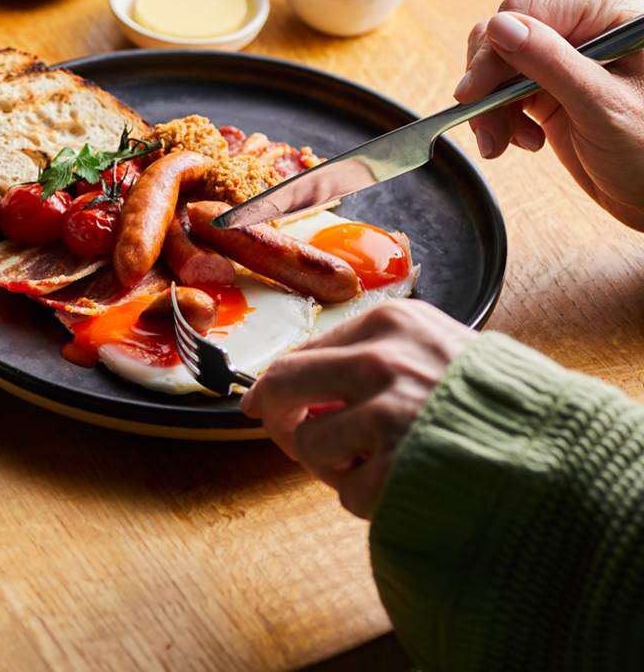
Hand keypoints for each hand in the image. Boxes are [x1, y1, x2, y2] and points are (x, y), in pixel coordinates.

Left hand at [240, 300, 475, 518]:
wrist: (561, 445)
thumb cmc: (496, 400)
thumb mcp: (436, 347)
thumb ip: (374, 354)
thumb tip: (298, 383)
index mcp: (391, 324)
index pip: (298, 353)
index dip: (275, 386)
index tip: (260, 401)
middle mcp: (383, 361)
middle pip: (285, 389)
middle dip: (282, 421)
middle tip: (289, 436)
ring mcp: (388, 415)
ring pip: (312, 447)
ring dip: (335, 465)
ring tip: (377, 462)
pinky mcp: (397, 468)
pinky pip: (349, 493)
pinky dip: (369, 498)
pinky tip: (403, 484)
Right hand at [455, 0, 643, 230]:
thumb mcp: (601, 106)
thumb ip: (549, 62)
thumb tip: (498, 27)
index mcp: (607, 15)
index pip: (525, 13)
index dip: (492, 52)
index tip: (472, 95)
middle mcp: (585, 30)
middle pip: (504, 38)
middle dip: (488, 85)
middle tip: (487, 128)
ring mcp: (566, 60)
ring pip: (497, 68)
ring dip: (490, 109)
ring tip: (502, 143)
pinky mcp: (552, 90)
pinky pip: (504, 93)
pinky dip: (500, 119)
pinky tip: (523, 142)